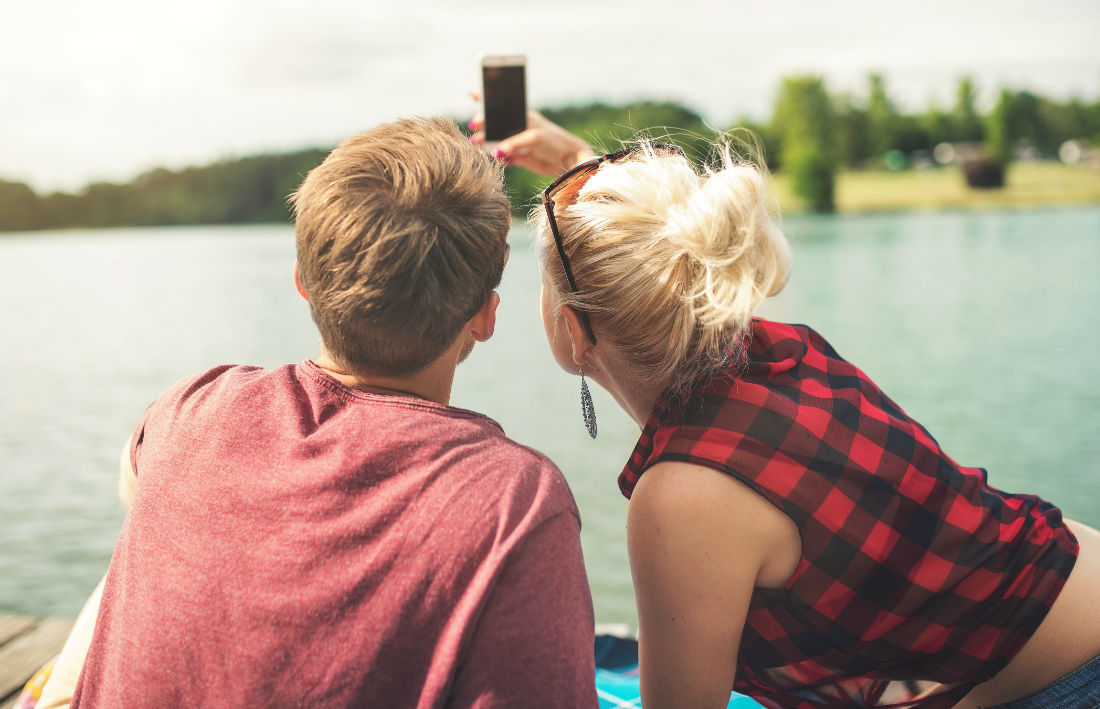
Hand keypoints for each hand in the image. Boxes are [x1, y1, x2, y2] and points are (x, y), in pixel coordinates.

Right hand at [469, 109, 594, 177]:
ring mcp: (519, 143)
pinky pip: (505, 157)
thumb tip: (497, 151)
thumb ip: (514, 143)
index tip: (472, 92)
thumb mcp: (534, 138)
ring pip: (498, 142)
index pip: (502, 106)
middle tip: (474, 130)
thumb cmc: (554, 141)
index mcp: (523, 116)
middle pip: (496, 125)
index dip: (488, 99)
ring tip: (478, 144)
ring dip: (487, 143)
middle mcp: (519, 129)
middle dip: (483, 126)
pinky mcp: (521, 158)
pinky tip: (498, 157)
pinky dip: (500, 157)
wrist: (568, 160)